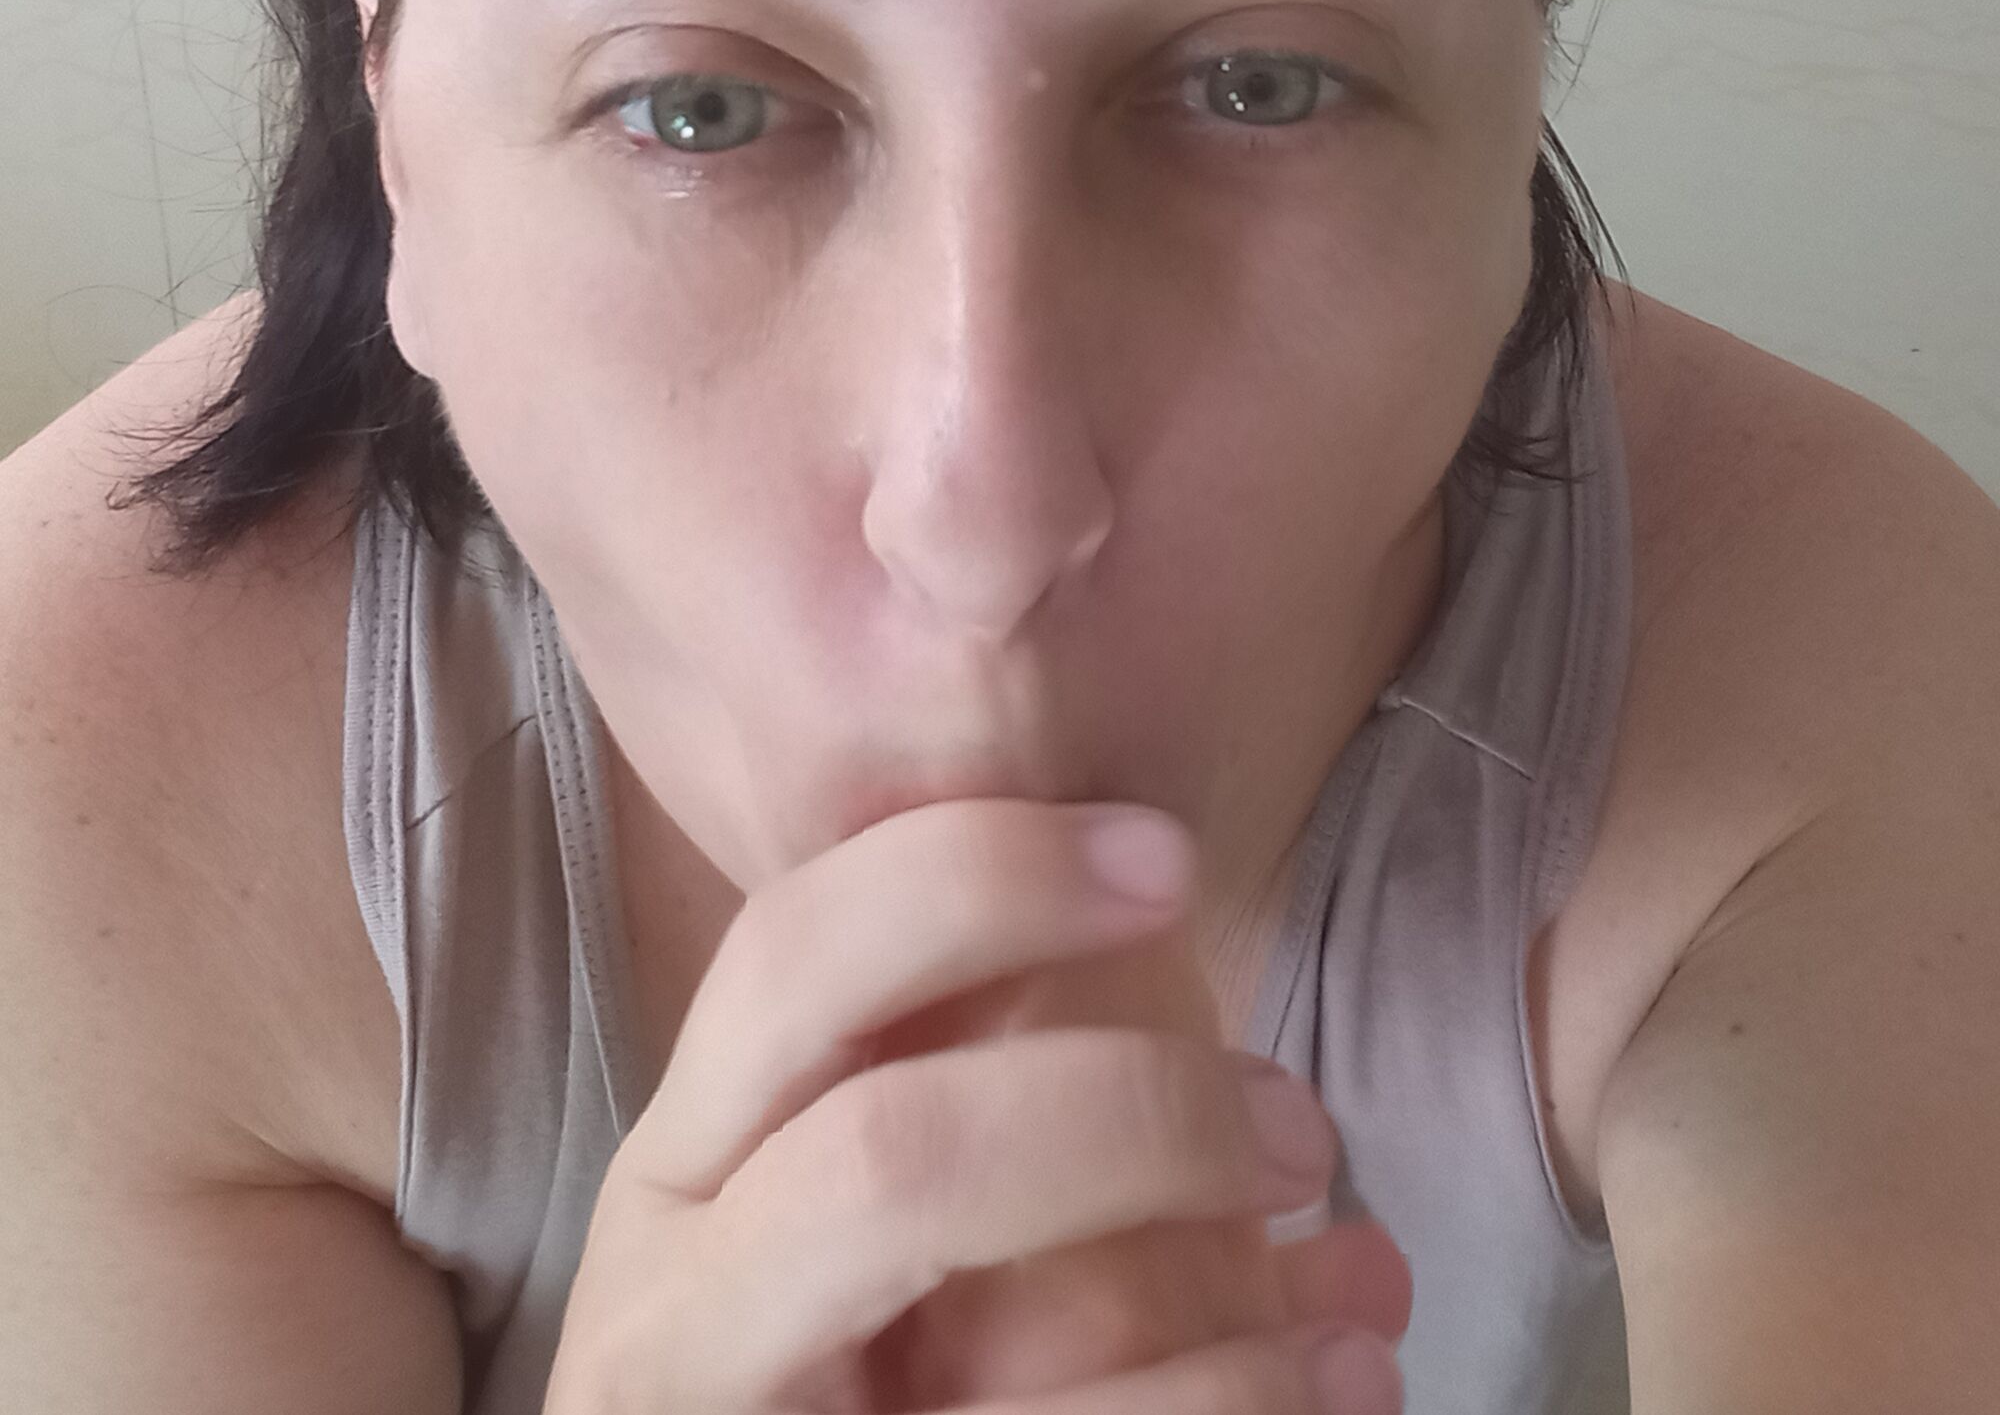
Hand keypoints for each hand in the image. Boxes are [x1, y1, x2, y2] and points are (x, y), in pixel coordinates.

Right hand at [543, 795, 1408, 1414]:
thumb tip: (1280, 1107)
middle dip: (1126, 1113)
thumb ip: (994, 1119)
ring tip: (1352, 1299)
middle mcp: (673, 1310)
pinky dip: (1223, 1411)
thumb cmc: (822, 1348)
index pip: (790, 955)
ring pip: (993, 1376)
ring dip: (1224, 1336)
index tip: (1168, 860)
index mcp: (680, 1165)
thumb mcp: (826, 1220)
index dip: (979, 877)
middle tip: (1295, 1126)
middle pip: (891, 1157)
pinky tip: (1341, 1384)